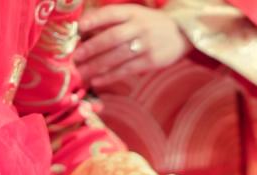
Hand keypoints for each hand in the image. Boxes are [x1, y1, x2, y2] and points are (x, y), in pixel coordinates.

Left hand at [75, 4, 191, 85]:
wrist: (181, 33)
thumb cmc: (148, 24)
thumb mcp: (134, 15)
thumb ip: (112, 21)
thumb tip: (82, 31)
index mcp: (133, 12)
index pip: (111, 14)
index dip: (94, 19)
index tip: (78, 27)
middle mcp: (140, 27)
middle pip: (112, 37)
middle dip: (92, 47)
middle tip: (75, 56)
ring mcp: (146, 45)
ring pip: (117, 56)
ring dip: (96, 65)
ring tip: (80, 72)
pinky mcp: (151, 61)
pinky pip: (126, 70)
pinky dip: (110, 76)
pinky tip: (96, 80)